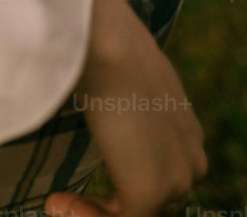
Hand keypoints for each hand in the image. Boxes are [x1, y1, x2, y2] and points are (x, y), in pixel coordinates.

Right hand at [45, 0, 205, 216]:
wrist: (108, 46)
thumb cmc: (107, 48)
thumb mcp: (126, 77)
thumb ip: (126, 103)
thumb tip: (99, 107)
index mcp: (189, 131)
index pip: (165, 173)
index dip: (124, 182)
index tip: (88, 172)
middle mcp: (192, 158)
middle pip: (156, 200)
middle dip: (110, 205)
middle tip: (64, 198)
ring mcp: (176, 179)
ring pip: (138, 213)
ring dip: (94, 212)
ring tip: (55, 202)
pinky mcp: (149, 193)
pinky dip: (83, 214)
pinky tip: (54, 201)